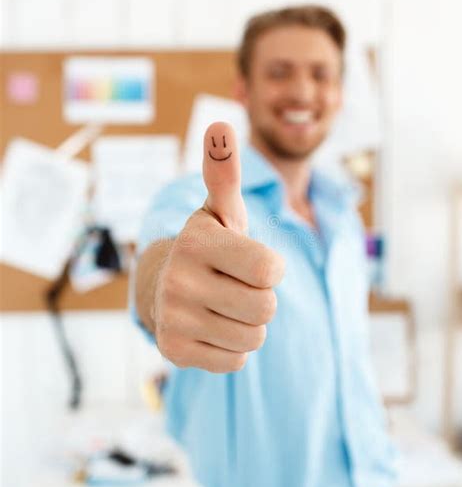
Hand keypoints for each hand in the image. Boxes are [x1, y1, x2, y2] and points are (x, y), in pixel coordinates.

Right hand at [153, 122, 284, 372]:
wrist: (164, 287)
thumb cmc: (211, 247)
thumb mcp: (221, 210)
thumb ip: (226, 173)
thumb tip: (220, 125)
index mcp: (197, 241)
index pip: (271, 271)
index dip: (270, 268)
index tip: (250, 261)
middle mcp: (178, 279)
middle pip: (266, 308)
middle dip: (261, 299)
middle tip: (236, 286)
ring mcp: (173, 317)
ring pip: (253, 338)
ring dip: (248, 324)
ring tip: (224, 306)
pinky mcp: (173, 351)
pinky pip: (235, 361)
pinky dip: (232, 348)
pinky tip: (212, 327)